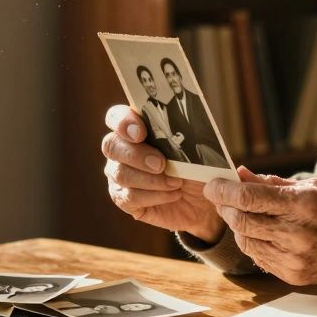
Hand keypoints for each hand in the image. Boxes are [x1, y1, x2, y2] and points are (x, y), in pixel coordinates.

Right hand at [101, 105, 223, 242]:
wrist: (205, 198)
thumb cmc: (197, 165)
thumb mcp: (195, 147)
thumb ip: (182, 134)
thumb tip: (180, 130)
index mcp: (136, 128)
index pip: (115, 117)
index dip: (122, 122)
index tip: (141, 133)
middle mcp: (121, 149)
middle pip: (111, 145)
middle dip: (137, 155)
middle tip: (161, 164)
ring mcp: (119, 174)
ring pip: (121, 174)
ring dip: (152, 180)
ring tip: (176, 183)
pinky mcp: (123, 199)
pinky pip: (128, 197)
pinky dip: (154, 196)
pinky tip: (172, 194)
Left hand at [204, 171, 316, 290]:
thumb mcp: (316, 186)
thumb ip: (275, 184)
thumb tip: (241, 174)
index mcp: (303, 205)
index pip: (248, 198)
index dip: (223, 190)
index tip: (211, 184)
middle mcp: (297, 234)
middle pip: (241, 220)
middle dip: (226, 206)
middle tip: (222, 196)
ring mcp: (295, 259)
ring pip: (246, 241)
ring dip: (238, 225)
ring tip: (243, 213)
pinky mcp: (295, 276)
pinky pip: (260, 257)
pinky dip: (253, 242)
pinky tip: (260, 232)